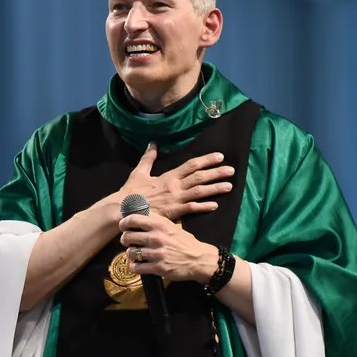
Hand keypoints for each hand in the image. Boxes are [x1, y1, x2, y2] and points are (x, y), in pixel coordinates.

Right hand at [115, 143, 234, 220]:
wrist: (125, 209)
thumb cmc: (131, 191)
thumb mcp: (139, 171)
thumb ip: (148, 158)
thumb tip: (153, 143)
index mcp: (169, 176)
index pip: (191, 165)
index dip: (207, 160)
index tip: (220, 156)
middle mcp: (175, 186)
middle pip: (200, 177)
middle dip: (216, 173)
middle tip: (232, 170)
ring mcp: (176, 199)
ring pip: (199, 192)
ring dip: (215, 188)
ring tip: (229, 186)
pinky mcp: (174, 212)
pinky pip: (192, 209)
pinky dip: (203, 207)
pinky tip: (215, 205)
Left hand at [119, 212, 217, 282]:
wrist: (199, 259)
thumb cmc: (185, 242)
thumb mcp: (171, 226)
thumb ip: (155, 222)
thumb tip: (137, 217)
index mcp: (160, 224)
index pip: (133, 219)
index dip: (124, 223)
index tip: (123, 226)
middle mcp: (156, 237)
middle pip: (127, 236)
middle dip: (125, 240)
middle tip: (128, 242)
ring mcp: (156, 253)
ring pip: (130, 252)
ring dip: (130, 254)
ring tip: (136, 254)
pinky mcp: (158, 267)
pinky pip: (136, 267)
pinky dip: (135, 267)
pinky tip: (139, 265)